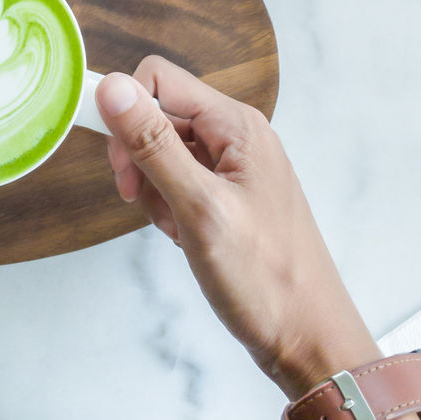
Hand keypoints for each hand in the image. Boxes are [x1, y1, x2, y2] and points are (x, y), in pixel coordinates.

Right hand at [96, 56, 379, 399]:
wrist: (308, 340)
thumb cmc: (265, 280)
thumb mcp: (199, 209)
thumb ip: (154, 145)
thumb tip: (112, 87)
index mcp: (237, 125)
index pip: (159, 79)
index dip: (127, 113)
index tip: (119, 166)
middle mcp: (238, 135)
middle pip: (160, 115)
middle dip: (140, 158)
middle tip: (146, 203)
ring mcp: (235, 166)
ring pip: (166, 151)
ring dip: (155, 189)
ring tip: (178, 229)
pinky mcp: (230, 195)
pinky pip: (181, 182)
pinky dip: (170, 208)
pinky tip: (186, 238)